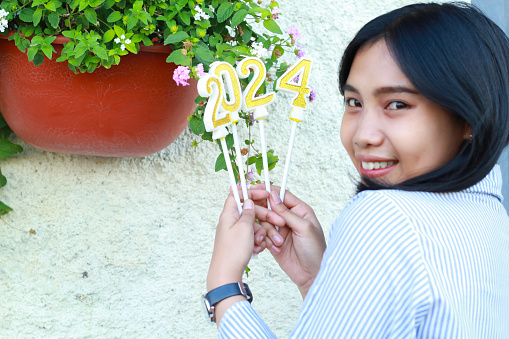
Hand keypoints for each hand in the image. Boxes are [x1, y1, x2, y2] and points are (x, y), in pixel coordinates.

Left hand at [206, 191, 283, 324]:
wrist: (226, 275)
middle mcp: (230, 222)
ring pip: (254, 226)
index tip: (266, 194)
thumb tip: (248, 200)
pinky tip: (259, 249)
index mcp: (229, 214)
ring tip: (264, 243)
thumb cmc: (233, 251)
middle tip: (279, 222)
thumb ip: (247, 212)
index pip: (238, 194)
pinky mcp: (239, 243)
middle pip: (251, 212)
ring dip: (263, 233)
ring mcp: (234, 233)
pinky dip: (258, 241)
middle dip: (266, 217)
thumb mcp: (244, 228)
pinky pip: (252, 237)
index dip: (252, 192)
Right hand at [252, 185, 325, 298]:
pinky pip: (261, 234)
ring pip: (263, 221)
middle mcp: (288, 217)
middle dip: (265, 213)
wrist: (311, 275)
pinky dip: (263, 240)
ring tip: (278, 243)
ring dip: (268, 232)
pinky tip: (272, 248)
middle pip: (269, 206)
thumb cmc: (314, 250)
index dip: (268, 190)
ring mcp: (280, 229)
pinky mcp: (272, 241)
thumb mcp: (303, 228)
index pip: (281, 194)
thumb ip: (287, 212)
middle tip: (265, 219)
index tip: (255, 189)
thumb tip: (273, 195)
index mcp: (299, 210)